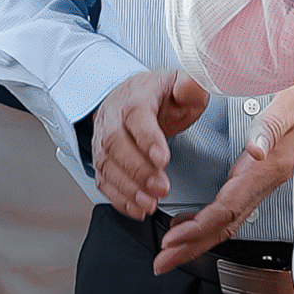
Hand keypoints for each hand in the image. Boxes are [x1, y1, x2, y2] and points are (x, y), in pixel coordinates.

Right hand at [91, 67, 208, 219]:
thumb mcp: (182, 85)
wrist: (136, 97)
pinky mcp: (103, 158)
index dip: (147, 138)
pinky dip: (117, 197)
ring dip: (127, 188)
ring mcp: (104, 137)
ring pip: (106, 163)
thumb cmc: (161, 95)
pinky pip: (103, 179)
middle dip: (138, 170)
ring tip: (149, 204)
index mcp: (135, 95)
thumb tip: (190, 86)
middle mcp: (113, 116)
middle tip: (161, 188)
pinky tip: (135, 208)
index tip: (162, 159)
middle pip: (116, 142)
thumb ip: (190, 86)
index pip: (136, 114)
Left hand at [153, 71, 293, 273]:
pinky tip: (190, 224)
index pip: (228, 207)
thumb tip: (255, 149)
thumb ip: (271, 125)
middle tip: (162, 262)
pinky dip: (209, 221)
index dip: (200, 227)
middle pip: (225, 223)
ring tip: (170, 251)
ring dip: (198, 238)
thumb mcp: (292, 103)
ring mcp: (264, 181)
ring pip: (229, 219)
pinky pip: (233, 208)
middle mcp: (265, 180)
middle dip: (193, 245)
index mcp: (267, 167)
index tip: (173, 239)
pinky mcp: (262, 177)